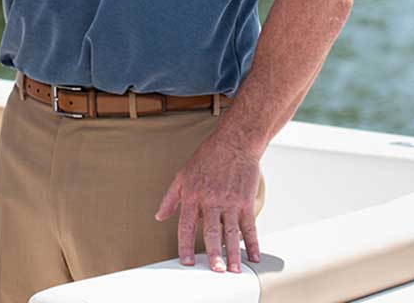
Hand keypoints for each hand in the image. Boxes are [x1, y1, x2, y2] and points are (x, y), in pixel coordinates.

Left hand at [154, 136, 260, 272]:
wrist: (234, 142)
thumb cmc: (207, 157)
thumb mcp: (182, 174)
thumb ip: (170, 198)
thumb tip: (159, 216)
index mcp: (193, 195)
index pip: (186, 224)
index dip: (185, 244)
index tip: (186, 262)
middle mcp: (211, 199)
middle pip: (212, 231)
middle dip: (214, 253)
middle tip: (216, 271)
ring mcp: (230, 201)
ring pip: (231, 232)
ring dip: (234, 253)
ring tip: (234, 270)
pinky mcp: (246, 200)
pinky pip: (250, 225)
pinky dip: (253, 242)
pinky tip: (254, 256)